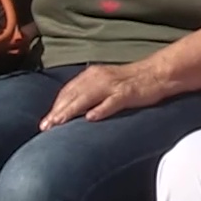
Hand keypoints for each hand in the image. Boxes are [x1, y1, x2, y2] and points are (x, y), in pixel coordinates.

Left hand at [39, 62, 171, 128]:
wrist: (156, 73)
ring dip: (71, 110)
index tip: (45, 122)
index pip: (68, 91)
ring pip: (87, 97)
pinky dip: (101, 109)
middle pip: (73, 95)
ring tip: (59, 123)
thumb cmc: (130, 82)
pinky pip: (112, 102)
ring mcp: (113, 85)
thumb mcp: (105, 84)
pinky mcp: (127, 93)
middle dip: (58, 111)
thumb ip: (89, 93)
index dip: (56, 106)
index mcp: (92, 75)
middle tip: (45, 127)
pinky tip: (91, 118)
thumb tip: (70, 110)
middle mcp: (99, 77)